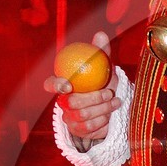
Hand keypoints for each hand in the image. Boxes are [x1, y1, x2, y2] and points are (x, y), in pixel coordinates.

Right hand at [45, 31, 119, 147]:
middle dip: (93, 98)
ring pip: (83, 116)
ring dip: (103, 109)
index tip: (68, 85)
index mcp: (63, 85)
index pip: (51, 85)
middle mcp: (63, 102)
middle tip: (109, 93)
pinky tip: (111, 114)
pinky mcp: (78, 131)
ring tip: (115, 101)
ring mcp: (69, 118)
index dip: (56, 85)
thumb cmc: (101, 82)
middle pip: (71, 103)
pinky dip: (104, 121)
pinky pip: (90, 128)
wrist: (109, 105)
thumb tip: (101, 34)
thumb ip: (100, 52)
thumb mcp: (102, 66)